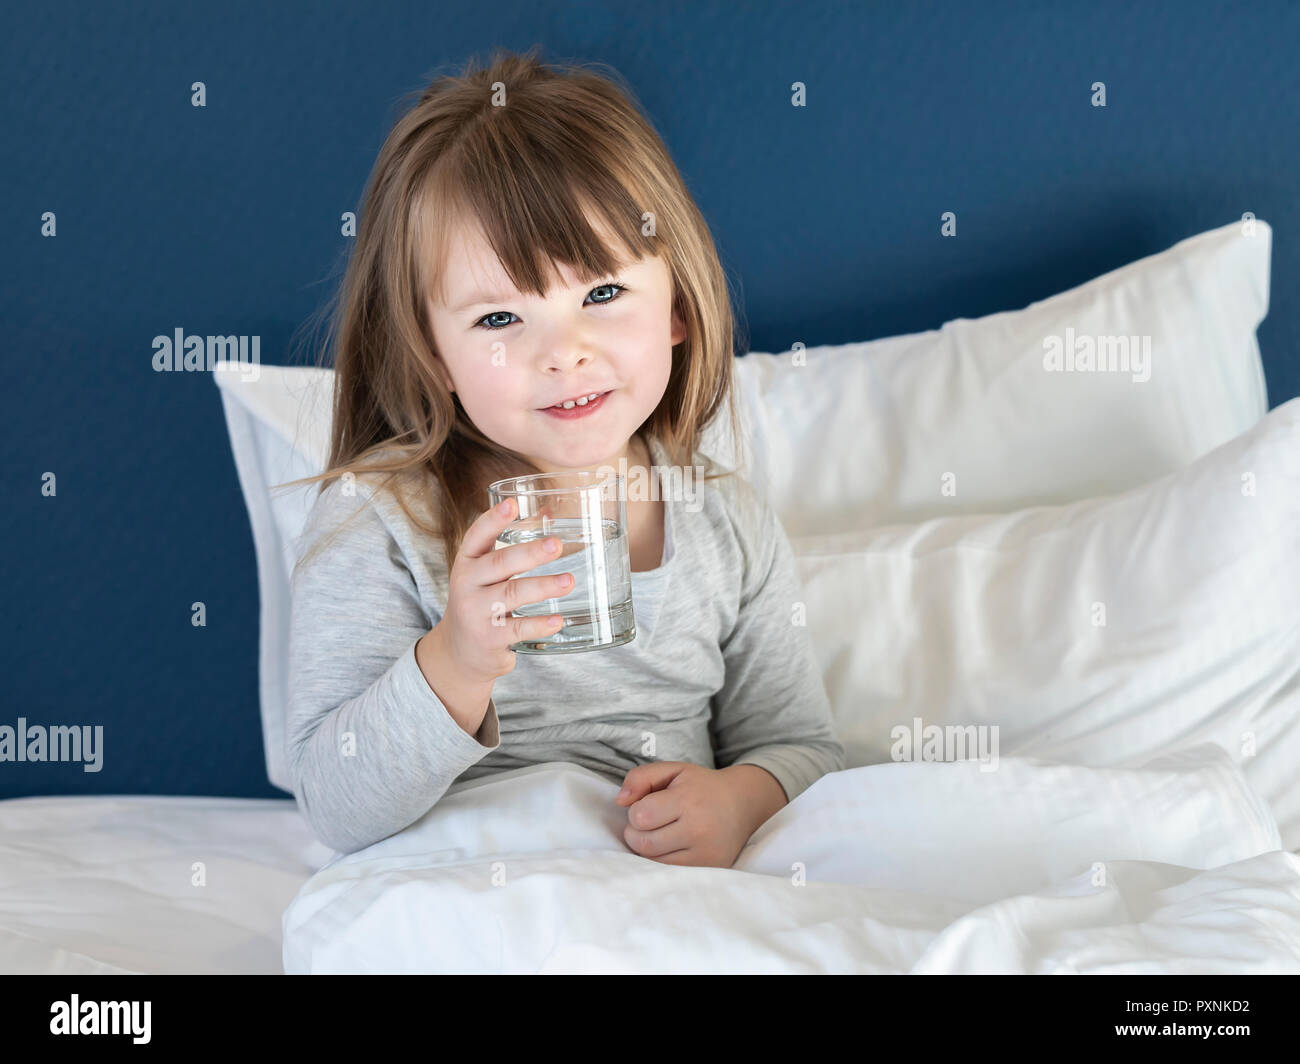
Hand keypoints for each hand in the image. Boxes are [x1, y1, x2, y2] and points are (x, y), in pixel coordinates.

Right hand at [432, 496, 573, 684]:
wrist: (459, 653)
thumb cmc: (481, 602)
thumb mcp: (487, 574)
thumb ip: (514, 544)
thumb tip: (549, 511)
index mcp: (467, 562)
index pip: (477, 536)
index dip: (493, 520)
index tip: (512, 505)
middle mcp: (467, 585)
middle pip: (500, 563)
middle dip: (530, 553)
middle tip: (557, 545)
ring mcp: (477, 613)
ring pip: (512, 595)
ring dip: (543, 587)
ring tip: (569, 581)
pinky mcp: (490, 638)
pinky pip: (518, 629)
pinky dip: (539, 624)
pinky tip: (558, 620)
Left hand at [614, 761, 783, 868]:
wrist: (742, 804)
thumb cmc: (701, 786)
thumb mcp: (673, 770)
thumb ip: (641, 777)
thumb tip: (619, 800)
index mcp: (688, 800)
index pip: (641, 816)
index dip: (636, 811)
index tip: (647, 806)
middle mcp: (698, 829)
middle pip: (644, 843)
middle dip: (636, 833)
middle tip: (648, 823)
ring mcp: (704, 853)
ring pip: (654, 862)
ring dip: (648, 849)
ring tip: (659, 834)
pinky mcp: (709, 868)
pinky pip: (670, 872)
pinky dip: (661, 861)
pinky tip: (669, 847)